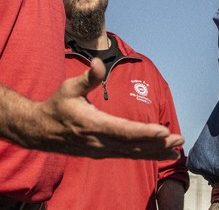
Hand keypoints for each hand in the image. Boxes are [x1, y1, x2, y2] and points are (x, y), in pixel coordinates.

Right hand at [34, 58, 183, 159]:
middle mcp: (98, 142)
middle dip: (157, 144)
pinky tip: (159, 153)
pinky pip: (126, 155)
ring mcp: (100, 150)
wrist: (39, 131)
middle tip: (179, 140)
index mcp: (92, 125)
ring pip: (131, 153)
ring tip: (176, 148)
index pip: (123, 131)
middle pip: (132, 145)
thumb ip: (86, 78)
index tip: (163, 131)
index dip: (144, 132)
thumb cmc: (56, 106)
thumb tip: (97, 63)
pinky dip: (144, 154)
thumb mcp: (68, 88)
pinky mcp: (101, 153)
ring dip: (154, 151)